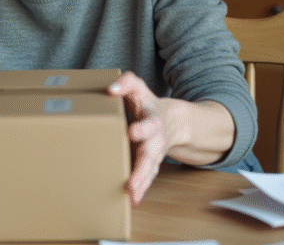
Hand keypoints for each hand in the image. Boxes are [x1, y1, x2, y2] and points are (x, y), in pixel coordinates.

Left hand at [108, 71, 171, 205]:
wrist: (172, 120)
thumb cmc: (147, 103)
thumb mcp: (138, 88)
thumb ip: (126, 83)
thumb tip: (111, 89)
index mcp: (153, 120)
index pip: (149, 123)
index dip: (142, 128)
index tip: (132, 132)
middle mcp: (156, 139)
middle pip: (151, 154)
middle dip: (142, 167)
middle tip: (131, 180)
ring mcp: (154, 154)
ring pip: (150, 170)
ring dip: (141, 182)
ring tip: (131, 193)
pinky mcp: (150, 164)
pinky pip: (147, 178)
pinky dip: (141, 189)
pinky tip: (134, 201)